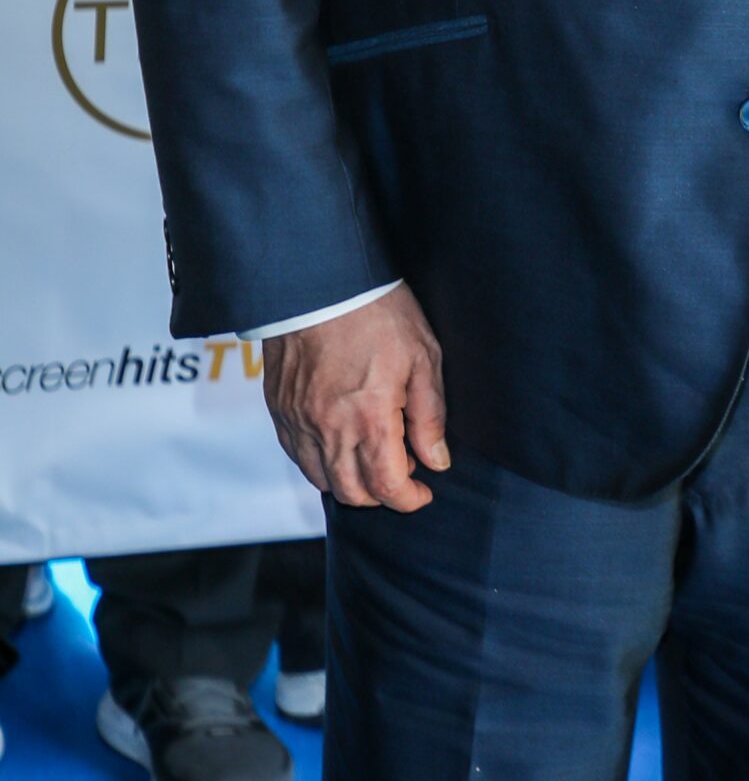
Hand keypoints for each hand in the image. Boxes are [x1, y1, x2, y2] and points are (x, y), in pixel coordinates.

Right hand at [261, 284, 448, 510]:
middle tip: (404, 473)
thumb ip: (429, 416)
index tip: (424, 493)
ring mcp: (299, 422)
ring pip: (322, 479)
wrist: (321, 282)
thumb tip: (437, 460)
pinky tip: (342, 444)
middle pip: (352, 493)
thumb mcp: (423, 358)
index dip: (409, 499)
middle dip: (382, 496)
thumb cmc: (377, 312)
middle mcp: (328, 429)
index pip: (388, 486)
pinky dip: (321, 464)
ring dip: (351, 482)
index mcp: (369, 418)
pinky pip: (298, 456)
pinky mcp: (279, 410)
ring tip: (374, 457)